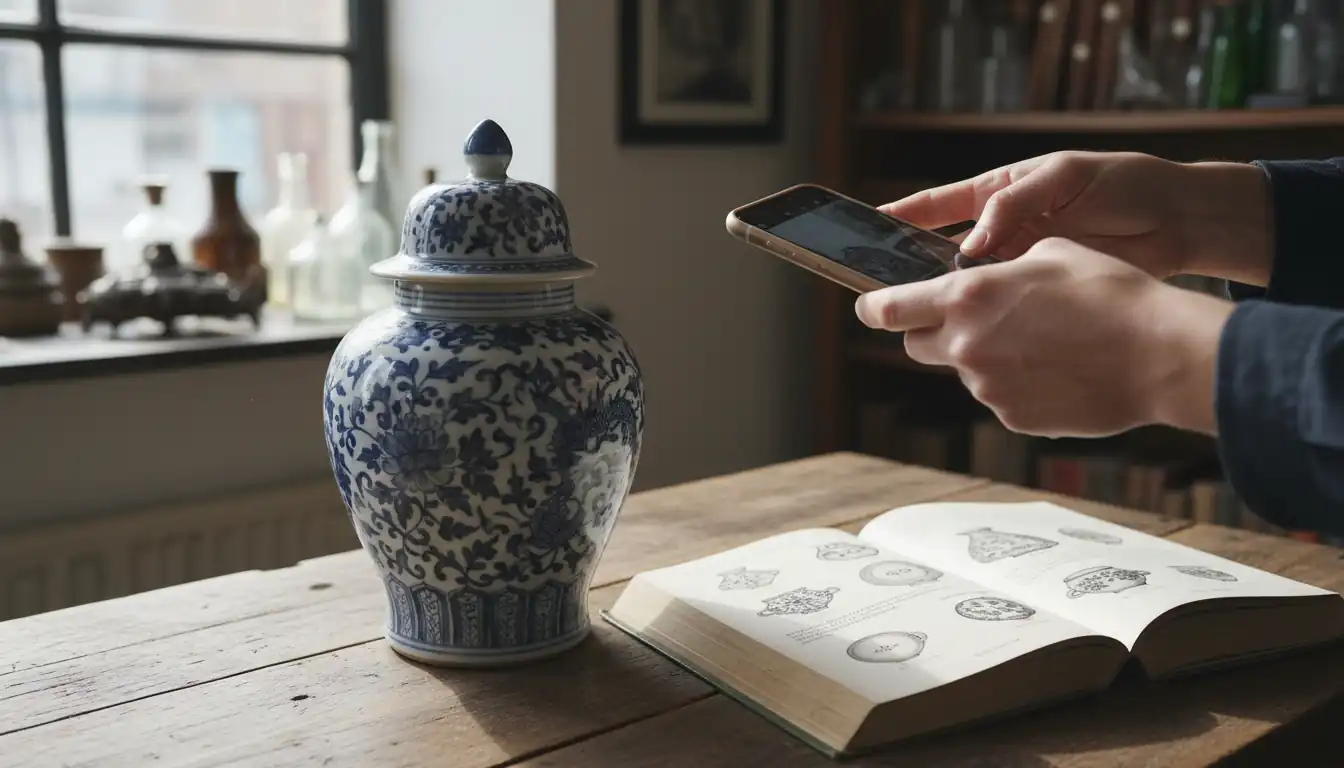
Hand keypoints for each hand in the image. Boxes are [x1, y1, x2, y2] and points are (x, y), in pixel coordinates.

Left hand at [854, 238, 1233, 437]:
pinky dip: (1017, 384)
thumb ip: (1002, 267)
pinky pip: (1001, 397)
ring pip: (966, 371)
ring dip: (986, 357)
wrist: (1159, 354)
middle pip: (917, 346)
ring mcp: (988, 387)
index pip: (888, 308)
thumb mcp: (1051, 253)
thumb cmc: (1112, 293)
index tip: (869, 306)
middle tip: (969, 320)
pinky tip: (1058, 369)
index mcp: (967, 297)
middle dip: (932, 333)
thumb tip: (988, 273)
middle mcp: (966, 346)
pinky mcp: (1013, 418)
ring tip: (1043, 343)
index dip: (874, 306)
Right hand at [881, 151, 1272, 284]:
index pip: (938, 206)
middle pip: (941, 256)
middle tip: (882, 287)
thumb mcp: (1064, 177)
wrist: (1179, 223)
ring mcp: (1019, 267)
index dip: (901, 217)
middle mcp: (1001, 233)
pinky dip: (986, 320)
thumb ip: (1012, 204)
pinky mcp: (1041, 296)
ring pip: (967, 289)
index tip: (867, 228)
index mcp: (1000, 195)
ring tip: (922, 316)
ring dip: (948, 302)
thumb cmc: (1124, 185)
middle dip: (913, 271)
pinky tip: (973, 332)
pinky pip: (1002, 309)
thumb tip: (968, 246)